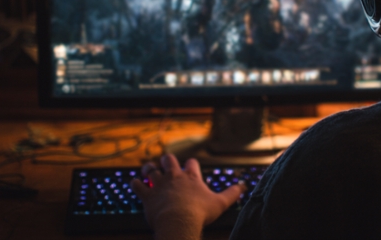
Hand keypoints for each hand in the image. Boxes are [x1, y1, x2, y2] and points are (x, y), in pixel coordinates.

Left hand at [131, 154, 245, 239]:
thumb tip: (244, 186)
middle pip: (169, 160)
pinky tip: (136, 184)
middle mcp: (174, 177)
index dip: (191, 165)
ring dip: (149, 169)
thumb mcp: (220, 203)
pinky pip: (137, 185)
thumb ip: (232, 193)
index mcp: (191, 177)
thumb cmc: (199, 212)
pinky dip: (136, 184)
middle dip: (168, 161)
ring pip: (150, 169)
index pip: (191, 163)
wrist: (179, 221)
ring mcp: (159, 184)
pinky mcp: (148, 195)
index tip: (190, 168)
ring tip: (148, 170)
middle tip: (167, 164)